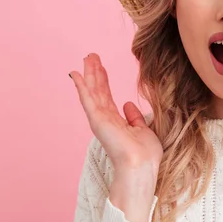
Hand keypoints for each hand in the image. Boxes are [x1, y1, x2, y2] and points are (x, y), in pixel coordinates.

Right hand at [69, 53, 162, 171]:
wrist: (141, 166)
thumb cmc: (145, 154)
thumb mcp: (143, 130)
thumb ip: (134, 117)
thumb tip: (128, 104)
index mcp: (115, 121)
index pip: (106, 97)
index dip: (103, 80)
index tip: (100, 66)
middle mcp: (105, 119)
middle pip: (97, 91)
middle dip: (94, 73)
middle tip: (91, 55)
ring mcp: (100, 120)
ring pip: (92, 91)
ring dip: (89, 74)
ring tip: (87, 58)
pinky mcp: (97, 120)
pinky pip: (88, 100)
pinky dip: (82, 86)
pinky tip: (77, 74)